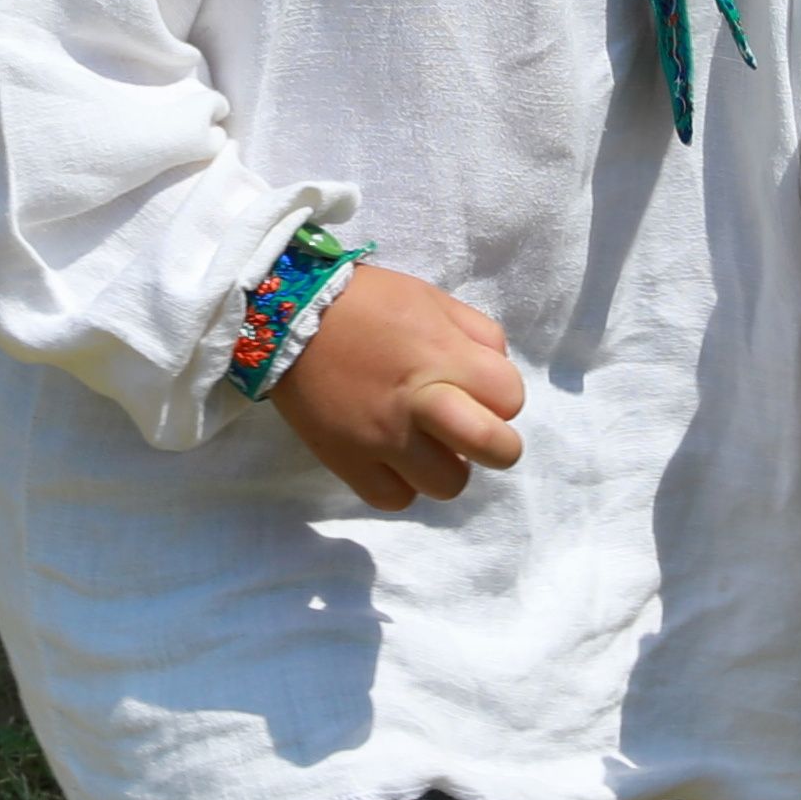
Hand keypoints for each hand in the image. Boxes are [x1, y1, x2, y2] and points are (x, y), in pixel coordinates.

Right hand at [269, 263, 525, 507]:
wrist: (289, 316)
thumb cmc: (368, 303)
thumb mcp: (434, 300)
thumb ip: (478, 334)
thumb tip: (496, 372)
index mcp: (445, 358)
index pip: (511, 398)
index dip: (500, 393)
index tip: (477, 386)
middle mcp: (419, 405)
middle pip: (496, 450)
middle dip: (498, 444)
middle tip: (474, 432)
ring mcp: (382, 440)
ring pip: (448, 485)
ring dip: (445, 467)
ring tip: (425, 444)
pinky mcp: (347, 463)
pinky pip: (395, 499)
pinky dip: (400, 483)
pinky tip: (392, 458)